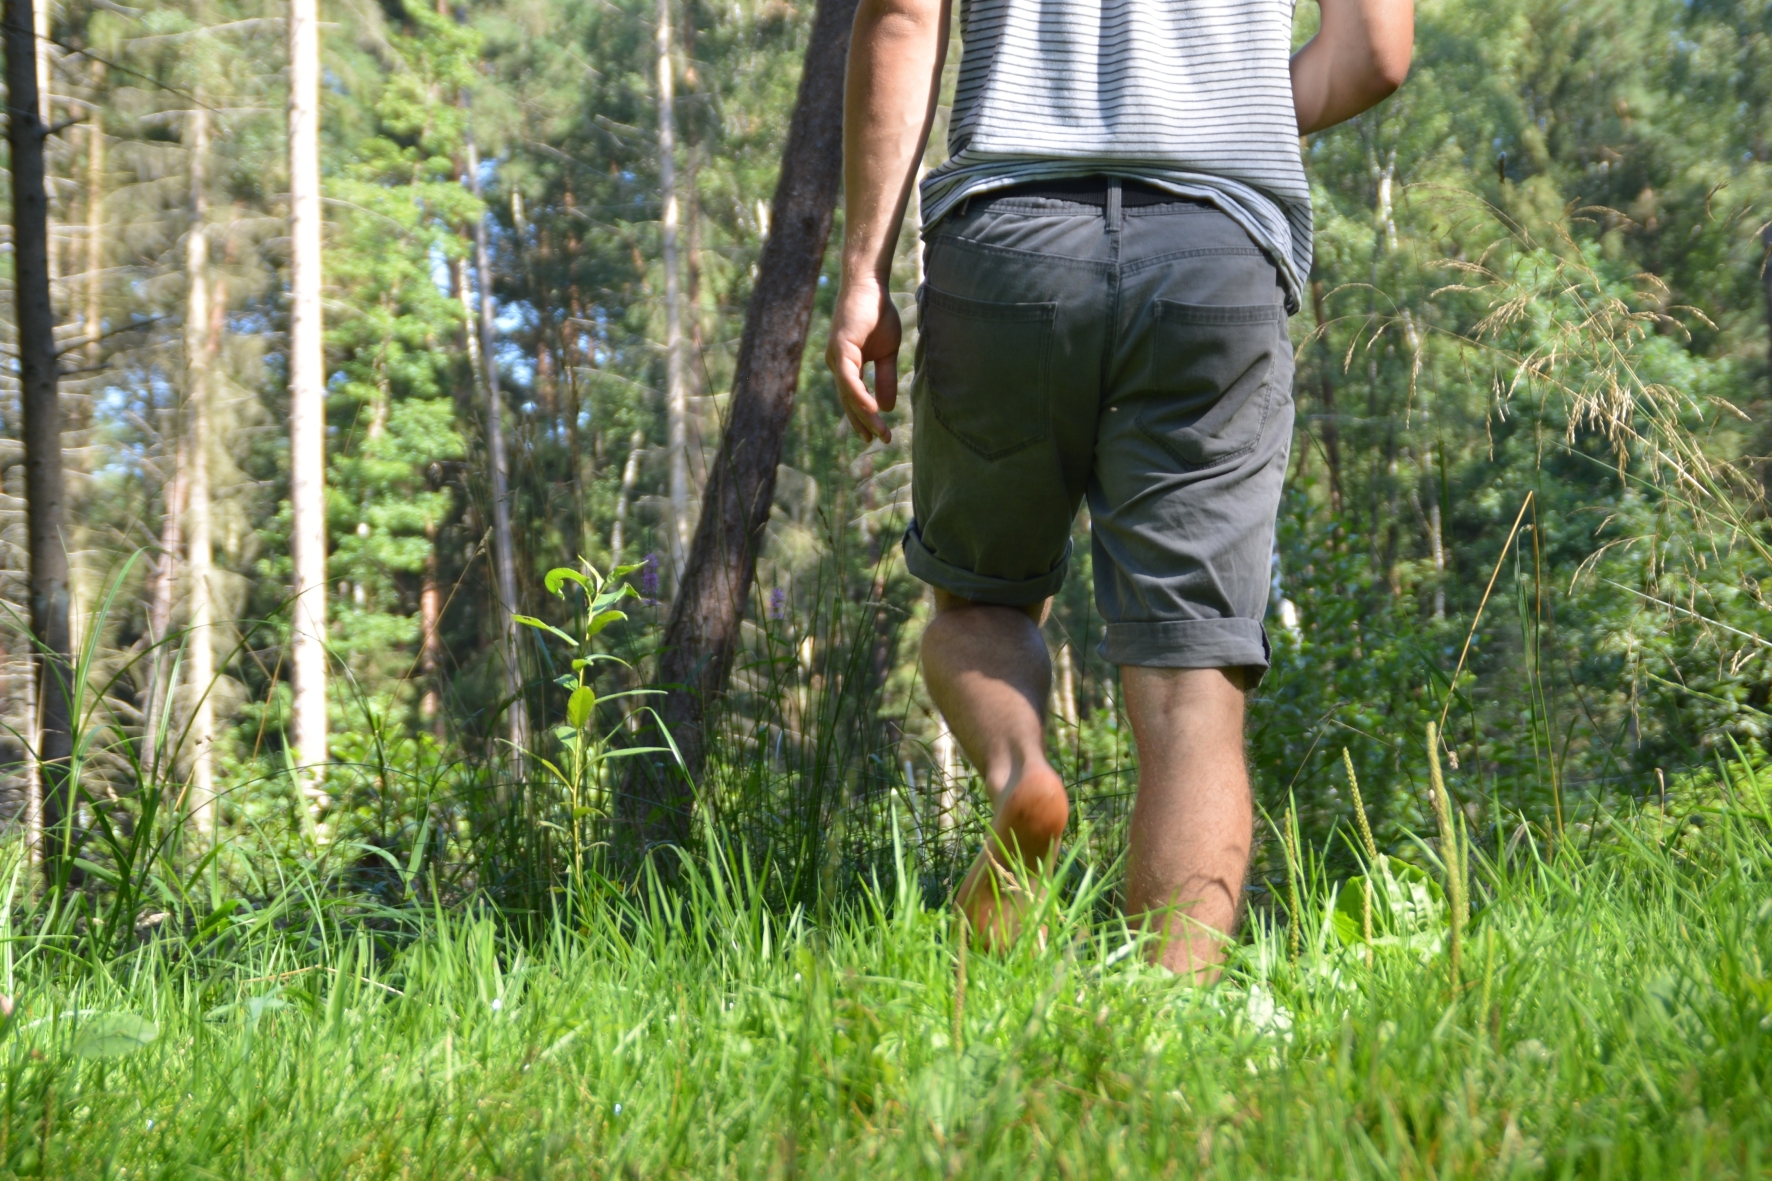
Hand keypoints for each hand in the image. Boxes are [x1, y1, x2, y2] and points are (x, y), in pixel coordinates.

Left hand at [826, 277, 901, 443]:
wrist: (870, 285)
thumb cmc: (878, 312)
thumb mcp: (887, 352)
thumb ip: (885, 378)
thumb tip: (885, 407)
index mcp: (846, 364)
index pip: (852, 397)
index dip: (863, 416)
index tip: (875, 435)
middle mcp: (837, 363)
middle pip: (848, 400)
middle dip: (862, 422)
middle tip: (876, 441)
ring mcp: (836, 356)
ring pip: (848, 394)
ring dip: (863, 415)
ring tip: (878, 432)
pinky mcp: (840, 348)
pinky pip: (849, 379)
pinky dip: (860, 395)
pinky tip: (872, 409)